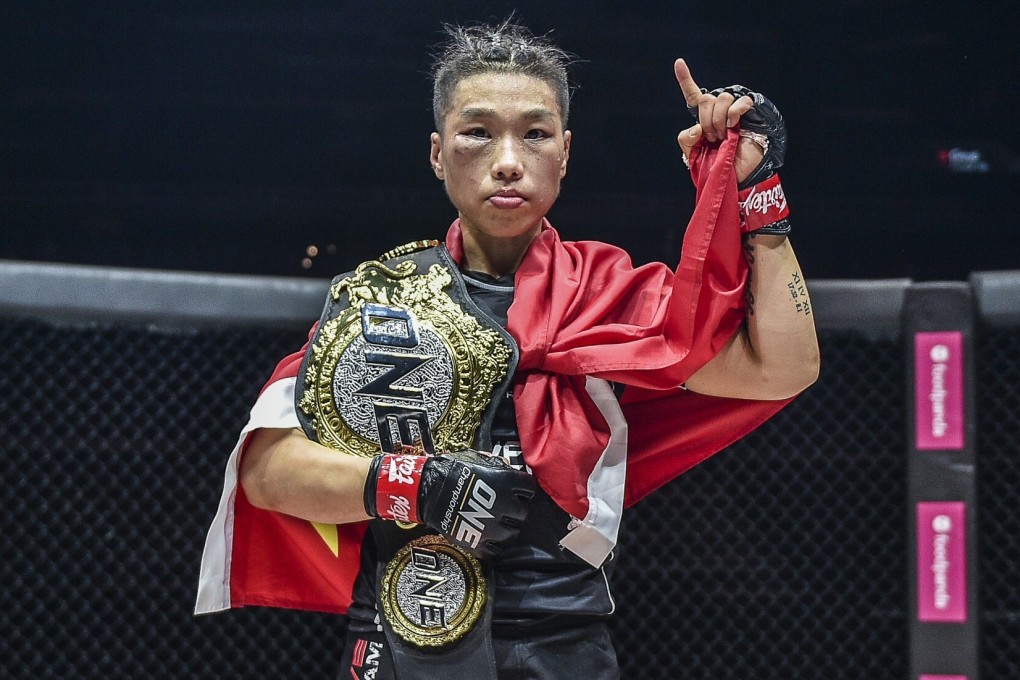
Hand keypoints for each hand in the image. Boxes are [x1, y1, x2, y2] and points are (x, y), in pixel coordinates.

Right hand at [364, 450, 534, 558]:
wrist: (428, 489)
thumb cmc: (452, 469)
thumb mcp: (479, 459)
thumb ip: (499, 466)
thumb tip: (510, 469)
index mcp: (507, 481)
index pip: (529, 488)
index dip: (523, 489)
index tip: (518, 490)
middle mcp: (505, 505)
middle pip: (522, 512)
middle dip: (515, 509)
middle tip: (505, 507)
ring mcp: (493, 526)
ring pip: (512, 533)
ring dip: (506, 528)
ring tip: (495, 522)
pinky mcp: (479, 542)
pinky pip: (495, 550)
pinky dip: (493, 545)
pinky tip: (487, 536)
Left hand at [674, 59, 764, 185]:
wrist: (738, 175)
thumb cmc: (718, 165)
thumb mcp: (694, 156)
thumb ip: (686, 140)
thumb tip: (695, 128)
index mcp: (703, 119)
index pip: (693, 96)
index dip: (686, 79)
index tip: (679, 63)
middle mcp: (718, 111)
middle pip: (706, 99)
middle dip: (707, 120)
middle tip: (713, 138)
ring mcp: (733, 110)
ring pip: (721, 98)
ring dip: (719, 120)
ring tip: (724, 136)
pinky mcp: (749, 111)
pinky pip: (740, 101)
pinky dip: (734, 113)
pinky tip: (734, 125)